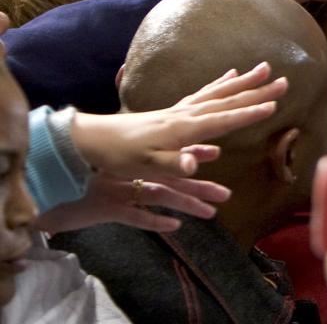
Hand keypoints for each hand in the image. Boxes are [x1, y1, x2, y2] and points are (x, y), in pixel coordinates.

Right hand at [35, 173, 230, 233]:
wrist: (48, 192)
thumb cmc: (80, 182)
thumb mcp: (110, 171)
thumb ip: (137, 167)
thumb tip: (168, 164)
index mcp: (131, 164)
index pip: (167, 157)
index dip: (193, 154)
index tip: (217, 152)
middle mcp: (129, 175)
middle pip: (171, 180)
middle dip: (200, 186)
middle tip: (226, 194)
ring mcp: (118, 191)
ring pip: (159, 196)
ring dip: (186, 203)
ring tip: (211, 212)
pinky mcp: (105, 209)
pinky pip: (134, 216)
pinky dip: (154, 221)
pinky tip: (174, 226)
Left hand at [71, 62, 286, 179]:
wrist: (92, 139)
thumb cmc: (120, 156)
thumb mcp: (145, 165)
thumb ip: (173, 163)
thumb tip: (197, 162)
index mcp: (184, 128)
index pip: (224, 120)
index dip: (249, 113)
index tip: (275, 105)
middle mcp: (187, 114)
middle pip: (228, 100)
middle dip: (257, 91)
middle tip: (284, 80)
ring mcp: (181, 109)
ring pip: (219, 92)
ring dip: (244, 82)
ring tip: (264, 68)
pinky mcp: (174, 110)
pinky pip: (204, 92)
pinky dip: (220, 82)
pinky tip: (230, 75)